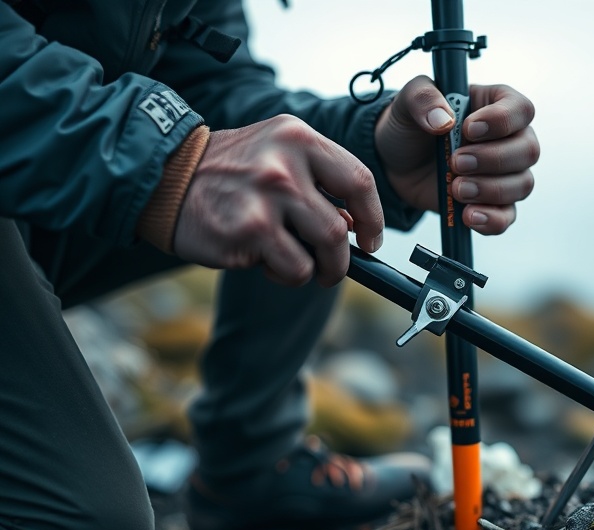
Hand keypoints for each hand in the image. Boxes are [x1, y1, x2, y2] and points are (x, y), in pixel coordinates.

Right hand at [174, 115, 383, 286]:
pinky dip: (286, 274)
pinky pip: (294, 268)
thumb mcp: (275, 153)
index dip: (373, 217)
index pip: (359, 180)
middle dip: (342, 258)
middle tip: (332, 267)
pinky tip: (263, 259)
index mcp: (298, 138)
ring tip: (296, 263)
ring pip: (324, 251)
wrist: (165, 179)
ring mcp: (267, 197)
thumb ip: (316, 180)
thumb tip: (355, 224)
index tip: (371, 239)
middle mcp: (285, 163)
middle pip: (341, 227)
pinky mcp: (250, 230)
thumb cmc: (229, 173)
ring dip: (317, 269)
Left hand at [375, 75, 538, 234]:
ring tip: (456, 188)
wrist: (397, 163)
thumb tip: (443, 120)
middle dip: (493, 160)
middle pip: (529, 150)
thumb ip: (422, 98)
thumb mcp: (408, 101)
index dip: (502, 120)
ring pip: (522, 185)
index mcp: (496, 105)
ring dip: (490, 190)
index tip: (468, 130)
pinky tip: (469, 215)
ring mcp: (505, 174)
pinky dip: (491, 219)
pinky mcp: (493, 203)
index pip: (521, 109)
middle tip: (456, 163)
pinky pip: (507, 216)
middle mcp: (510, 139)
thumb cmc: (412, 126)